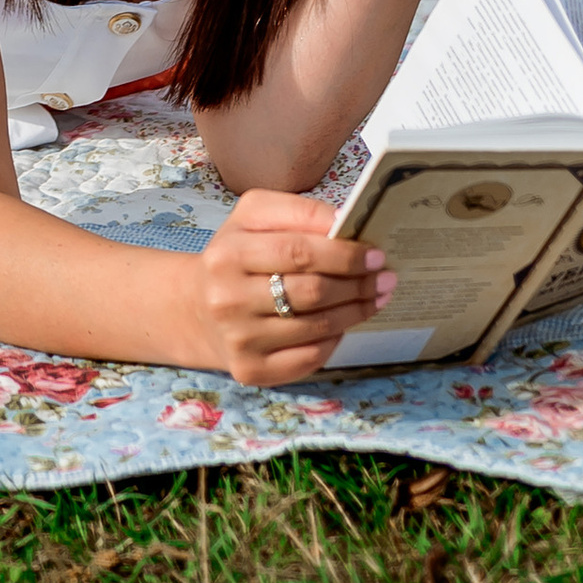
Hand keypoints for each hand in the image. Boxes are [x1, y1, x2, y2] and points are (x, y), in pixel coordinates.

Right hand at [189, 192, 392, 383]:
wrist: (197, 308)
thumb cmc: (236, 255)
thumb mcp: (254, 218)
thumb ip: (297, 212)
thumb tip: (343, 222)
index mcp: (229, 253)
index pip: (298, 252)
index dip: (343, 255)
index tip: (375, 254)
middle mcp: (228, 299)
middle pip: (312, 292)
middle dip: (357, 284)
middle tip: (385, 279)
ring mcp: (239, 339)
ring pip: (316, 327)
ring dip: (355, 312)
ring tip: (375, 298)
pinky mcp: (250, 370)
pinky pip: (309, 358)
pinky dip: (334, 340)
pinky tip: (343, 325)